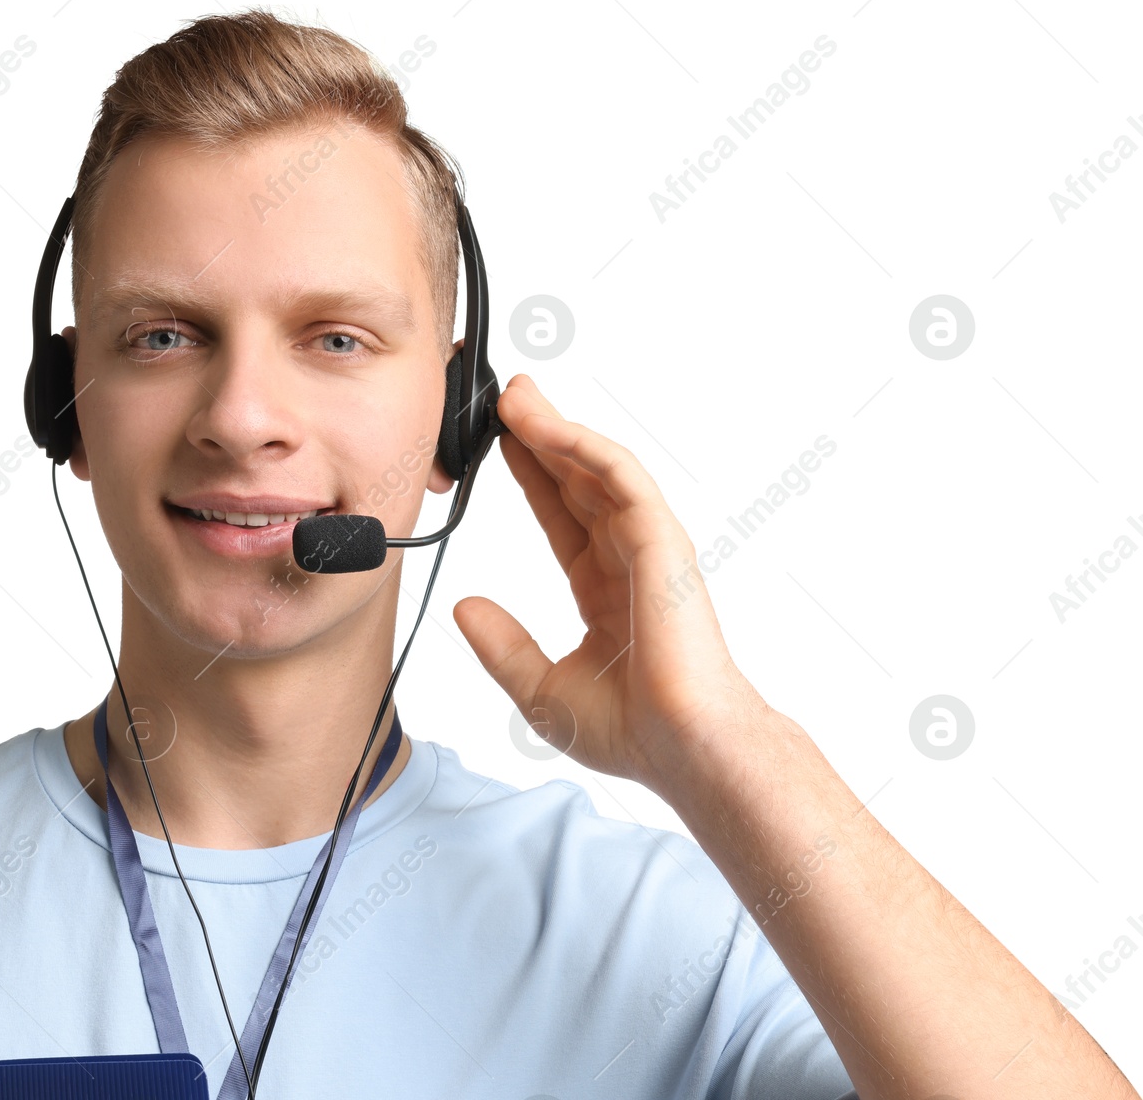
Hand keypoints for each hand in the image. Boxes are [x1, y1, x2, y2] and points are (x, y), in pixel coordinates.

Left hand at [452, 374, 770, 790]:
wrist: (682, 749)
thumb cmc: (633, 731)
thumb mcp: (539, 688)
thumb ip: (502, 646)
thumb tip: (464, 608)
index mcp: (604, 590)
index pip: (562, 517)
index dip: (533, 476)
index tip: (500, 444)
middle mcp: (627, 561)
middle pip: (580, 480)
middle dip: (543, 435)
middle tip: (507, 395)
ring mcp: (648, 547)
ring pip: (598, 469)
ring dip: (557, 428)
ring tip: (517, 396)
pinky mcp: (662, 541)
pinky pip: (621, 479)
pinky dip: (584, 447)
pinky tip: (548, 427)